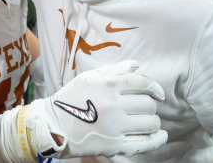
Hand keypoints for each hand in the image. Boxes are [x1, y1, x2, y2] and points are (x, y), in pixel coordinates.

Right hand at [25, 60, 166, 158]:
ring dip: (152, 121)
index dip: (155, 88)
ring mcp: (115, 127)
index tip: (159, 93)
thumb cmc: (70, 99)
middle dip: (150, 105)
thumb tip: (137, 65)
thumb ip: (114, 70)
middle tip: (143, 108)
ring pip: (150, 122)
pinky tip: (160, 135)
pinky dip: (157, 139)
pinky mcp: (114, 146)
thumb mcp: (89, 78)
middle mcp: (113, 105)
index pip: (142, 83)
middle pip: (148, 104)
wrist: (52, 126)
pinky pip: (144, 143)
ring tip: (146, 121)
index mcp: (108, 85)